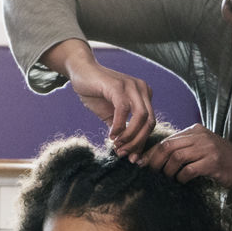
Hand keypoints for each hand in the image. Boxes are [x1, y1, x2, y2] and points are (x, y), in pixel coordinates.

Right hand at [44, 40, 155, 157]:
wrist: (81, 72)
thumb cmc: (95, 93)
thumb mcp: (110, 115)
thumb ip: (120, 129)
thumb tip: (126, 151)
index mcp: (144, 96)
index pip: (150, 124)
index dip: (141, 143)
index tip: (131, 158)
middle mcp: (142, 89)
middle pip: (150, 122)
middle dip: (137, 142)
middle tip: (123, 153)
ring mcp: (131, 86)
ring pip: (141, 117)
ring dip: (129, 136)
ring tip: (117, 145)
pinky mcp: (118, 86)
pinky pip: (124, 110)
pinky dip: (119, 125)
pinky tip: (111, 135)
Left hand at [139, 123, 231, 190]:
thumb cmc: (218, 161)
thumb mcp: (200, 148)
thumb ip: (181, 149)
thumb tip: (152, 159)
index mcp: (195, 130)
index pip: (167, 140)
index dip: (151, 153)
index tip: (140, 163)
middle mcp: (201, 136)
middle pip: (168, 147)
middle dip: (155, 161)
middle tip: (151, 173)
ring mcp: (208, 148)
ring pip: (176, 157)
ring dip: (168, 171)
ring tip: (169, 178)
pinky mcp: (213, 162)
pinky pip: (189, 170)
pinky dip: (181, 177)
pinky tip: (182, 181)